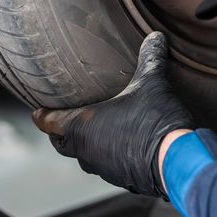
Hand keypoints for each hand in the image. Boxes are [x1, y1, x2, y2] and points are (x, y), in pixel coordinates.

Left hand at [32, 32, 193, 197]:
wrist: (178, 160)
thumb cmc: (156, 122)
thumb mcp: (152, 83)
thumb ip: (150, 59)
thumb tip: (155, 37)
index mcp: (81, 127)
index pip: (47, 122)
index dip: (41, 114)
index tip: (37, 109)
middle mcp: (86, 151)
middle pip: (61, 142)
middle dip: (61, 130)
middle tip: (65, 117)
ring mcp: (104, 169)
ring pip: (84, 156)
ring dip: (85, 144)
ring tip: (96, 128)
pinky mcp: (122, 179)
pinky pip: (107, 166)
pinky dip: (108, 154)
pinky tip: (122, 143)